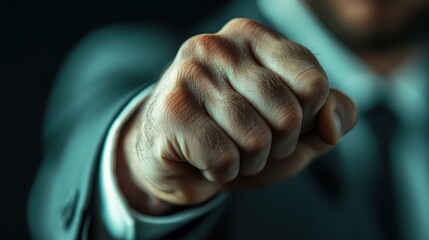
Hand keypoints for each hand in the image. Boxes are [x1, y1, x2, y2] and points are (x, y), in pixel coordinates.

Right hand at [117, 18, 356, 213]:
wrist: (174, 157)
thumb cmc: (235, 134)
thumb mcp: (293, 125)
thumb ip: (328, 116)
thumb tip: (333, 124)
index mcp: (254, 38)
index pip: (313, 82)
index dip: (305, 119)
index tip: (276, 122)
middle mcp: (219, 46)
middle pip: (288, 115)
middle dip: (277, 147)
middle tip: (248, 143)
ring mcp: (191, 75)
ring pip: (257, 140)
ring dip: (248, 163)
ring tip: (225, 150)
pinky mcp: (172, 110)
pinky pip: (224, 158)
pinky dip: (222, 173)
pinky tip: (202, 158)